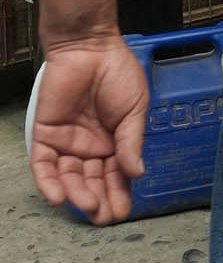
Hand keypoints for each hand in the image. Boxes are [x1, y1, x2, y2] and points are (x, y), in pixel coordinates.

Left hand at [31, 35, 148, 223]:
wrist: (90, 47)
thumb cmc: (118, 73)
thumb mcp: (135, 110)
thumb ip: (132, 142)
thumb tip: (138, 174)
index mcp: (114, 143)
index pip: (116, 177)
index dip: (119, 195)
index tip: (122, 213)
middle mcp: (89, 147)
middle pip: (92, 181)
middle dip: (98, 200)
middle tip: (103, 215)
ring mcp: (67, 143)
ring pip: (68, 178)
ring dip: (77, 194)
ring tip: (88, 205)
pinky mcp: (46, 135)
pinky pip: (44, 165)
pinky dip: (48, 182)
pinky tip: (59, 197)